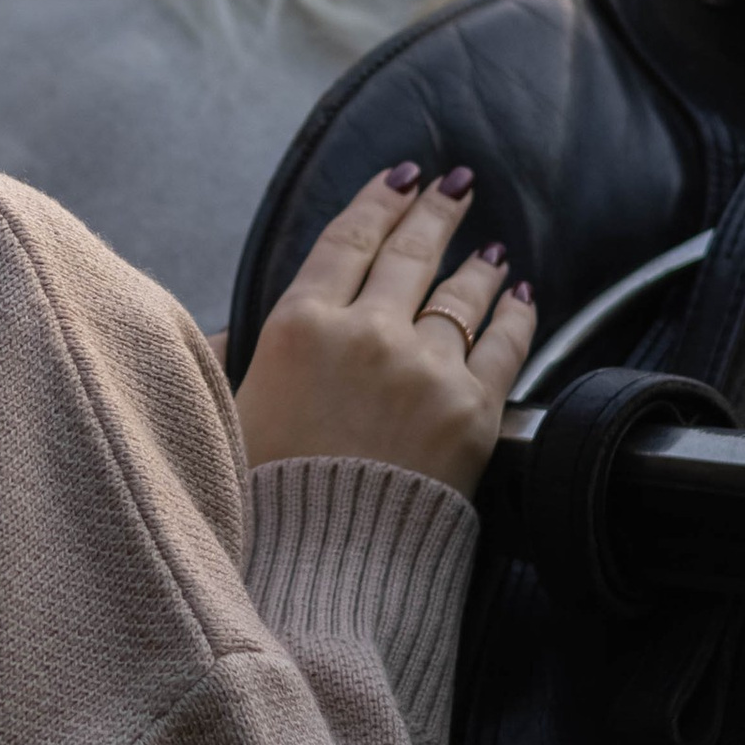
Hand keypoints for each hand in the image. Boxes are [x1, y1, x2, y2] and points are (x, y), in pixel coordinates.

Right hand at [233, 163, 535, 499]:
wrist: (323, 567)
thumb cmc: (266, 497)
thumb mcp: (226, 411)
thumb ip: (228, 357)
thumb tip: (223, 330)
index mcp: (299, 326)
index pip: (347, 240)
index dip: (379, 202)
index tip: (402, 177)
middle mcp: (366, 333)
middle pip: (410, 253)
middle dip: (436, 212)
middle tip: (455, 186)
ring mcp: (425, 368)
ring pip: (461, 294)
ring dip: (476, 262)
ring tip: (488, 246)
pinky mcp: (472, 409)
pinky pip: (505, 343)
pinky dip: (516, 313)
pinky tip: (521, 294)